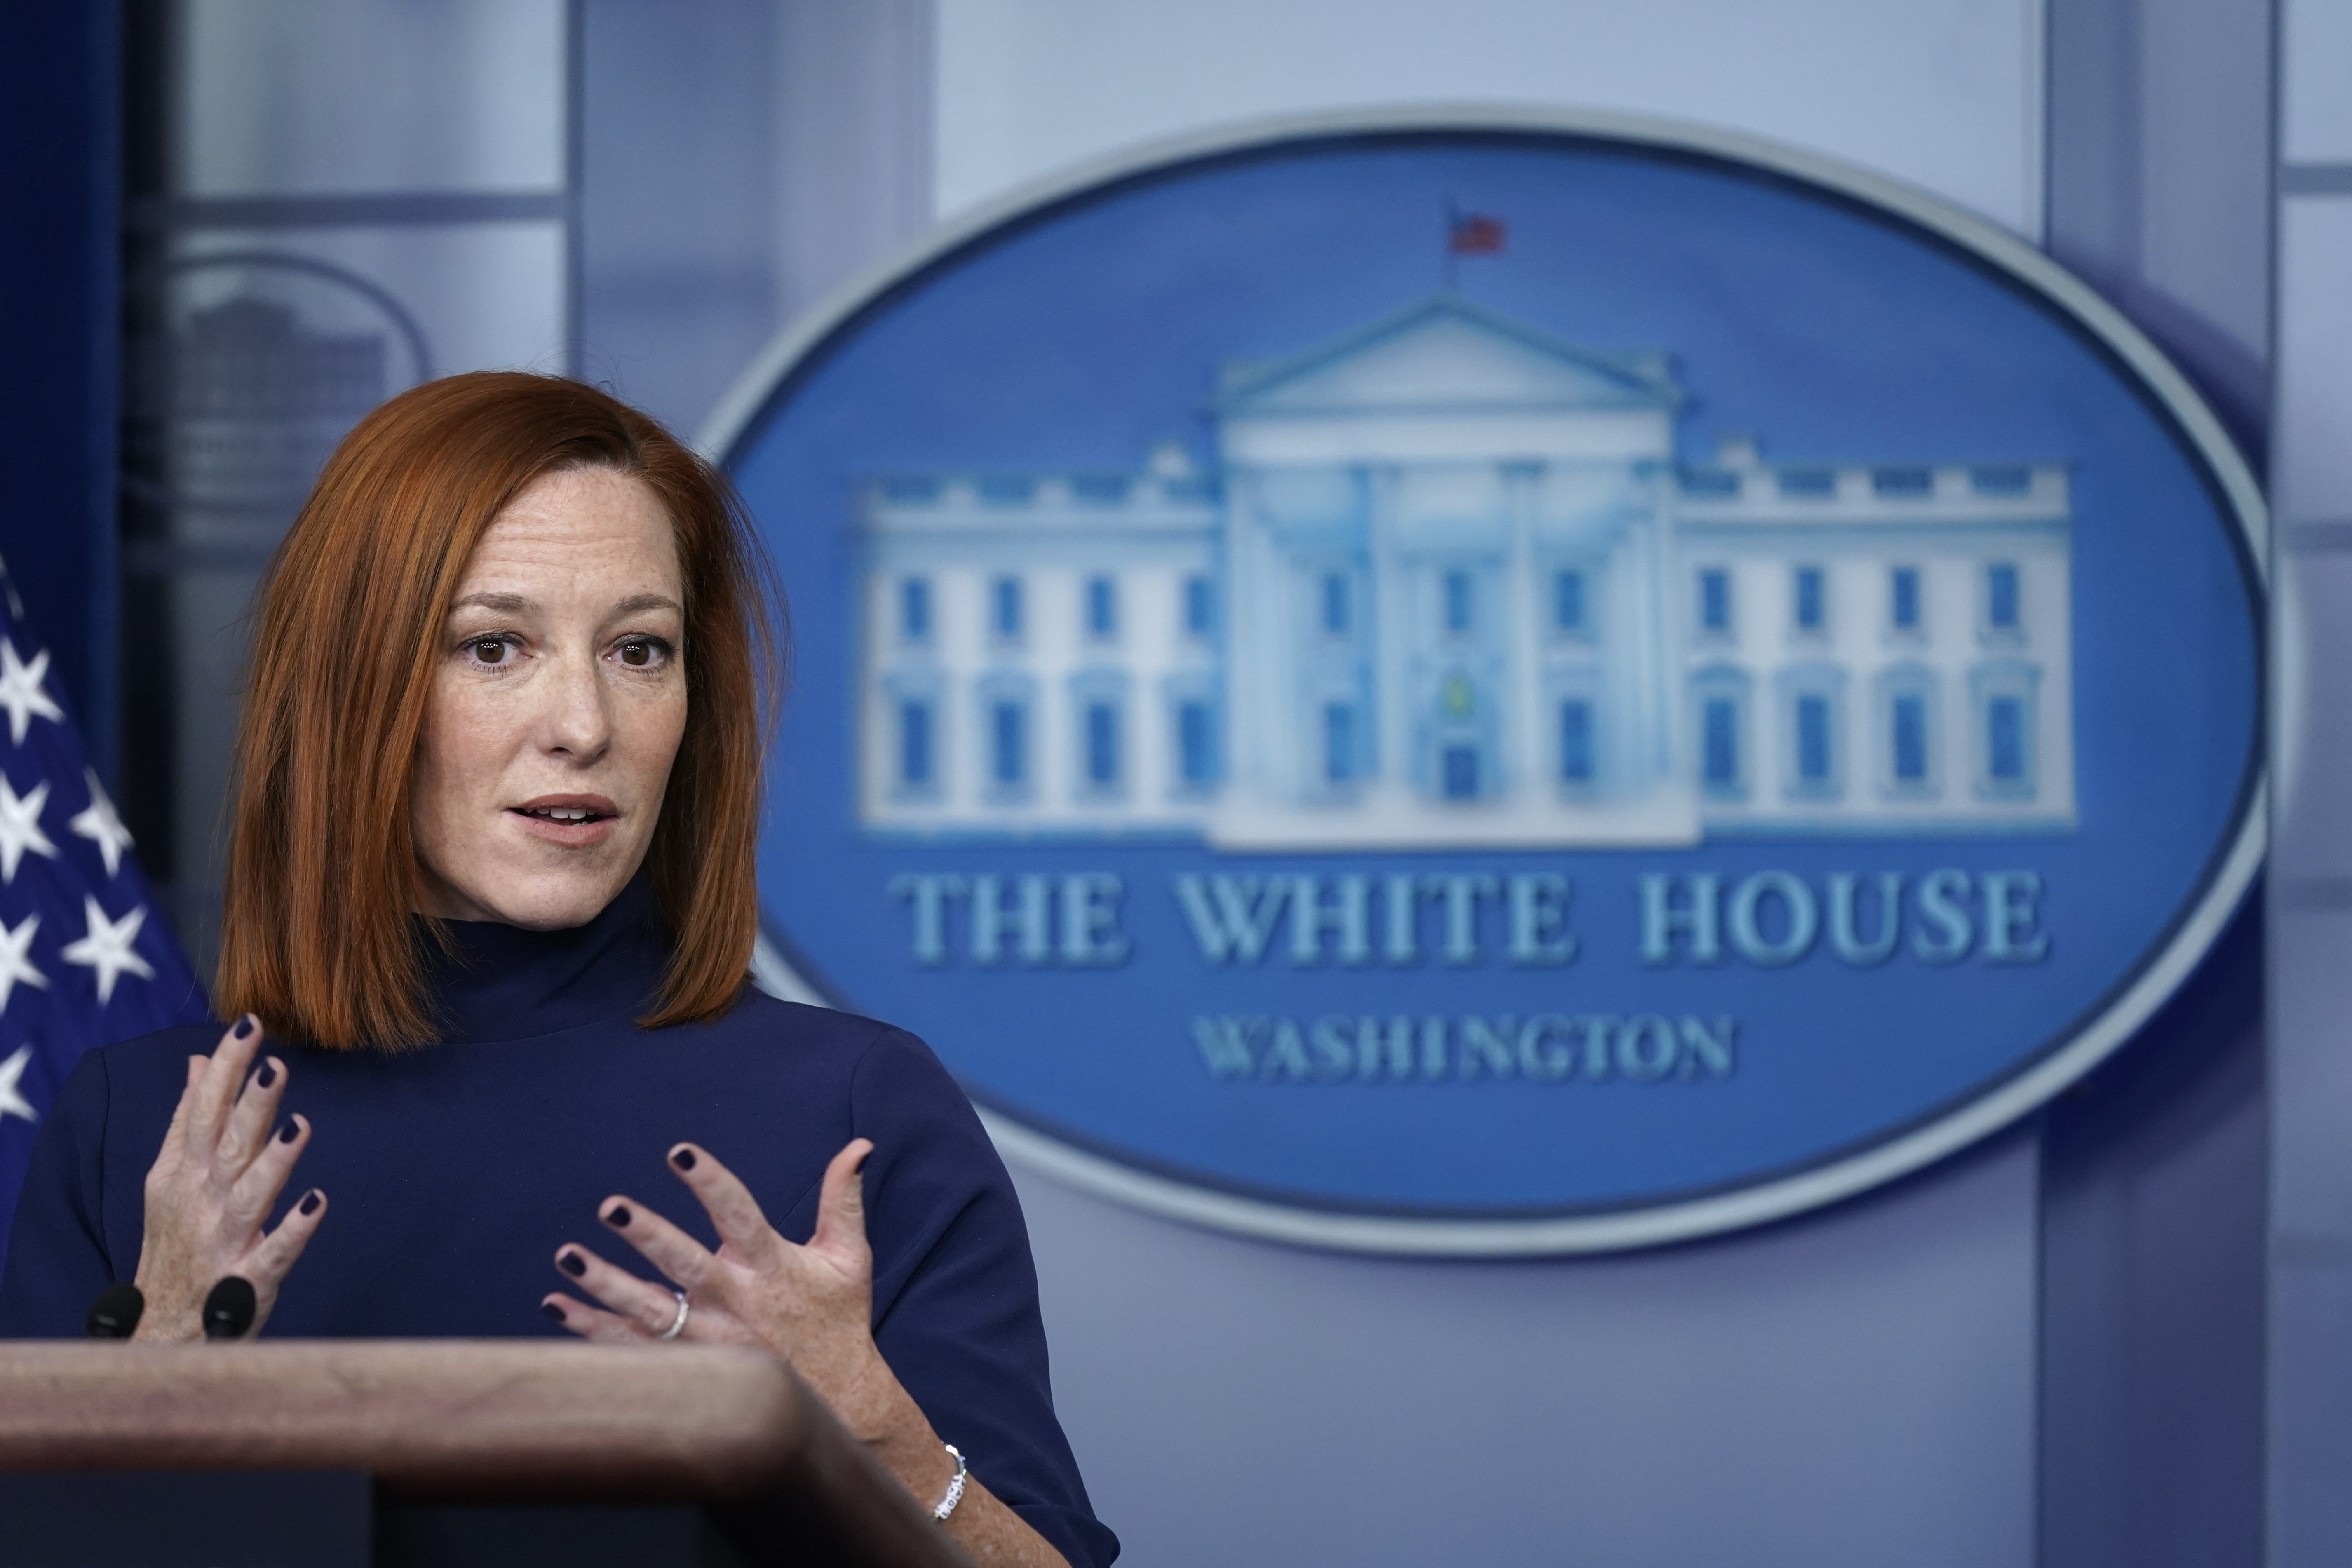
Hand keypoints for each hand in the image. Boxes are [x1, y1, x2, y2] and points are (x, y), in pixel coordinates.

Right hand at [131, 1015, 325, 1340]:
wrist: (161, 1330)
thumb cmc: (174, 1243)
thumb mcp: (170, 1178)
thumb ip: (188, 1120)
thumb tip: (202, 1062)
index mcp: (183, 1174)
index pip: (203, 1111)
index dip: (227, 1068)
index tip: (249, 1024)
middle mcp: (200, 1203)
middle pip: (227, 1147)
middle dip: (249, 1105)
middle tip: (274, 1063)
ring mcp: (222, 1243)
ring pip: (249, 1197)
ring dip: (273, 1162)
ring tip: (299, 1125)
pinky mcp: (246, 1281)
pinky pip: (273, 1254)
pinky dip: (293, 1231)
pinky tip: (318, 1203)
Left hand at [547, 1139, 1072, 1566]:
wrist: (839, 1402)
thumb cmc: (839, 1319)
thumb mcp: (849, 1258)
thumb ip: (844, 1200)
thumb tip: (860, 1146)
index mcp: (774, 1266)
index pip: (739, 1215)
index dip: (711, 1182)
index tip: (680, 1151)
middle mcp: (738, 1303)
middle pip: (687, 1266)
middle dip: (650, 1235)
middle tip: (612, 1207)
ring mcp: (709, 1342)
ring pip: (650, 1312)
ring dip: (606, 1286)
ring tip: (568, 1256)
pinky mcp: (689, 1369)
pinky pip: (631, 1349)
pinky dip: (591, 1330)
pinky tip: (556, 1305)